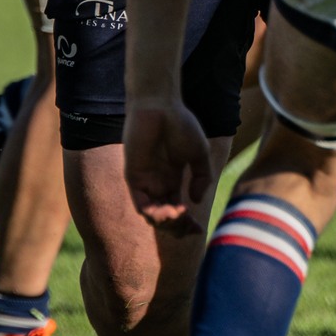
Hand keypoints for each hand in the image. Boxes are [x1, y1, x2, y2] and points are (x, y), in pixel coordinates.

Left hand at [124, 100, 216, 226]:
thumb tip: (196, 201)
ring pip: (152, 216)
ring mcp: (145, 181)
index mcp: (172, 180)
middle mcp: (157, 183)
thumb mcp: (199, 154)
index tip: (200, 230)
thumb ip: (202, 177)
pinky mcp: (133, 176)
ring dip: (167, 223)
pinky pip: (140, 203)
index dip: (188, 224)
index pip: (177, 211)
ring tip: (180, 215)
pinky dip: (154, 213)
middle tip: (191, 228)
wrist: (160, 105)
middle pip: (165, 218)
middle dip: (178, 229)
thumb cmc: (180, 124)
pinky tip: (171, 210)